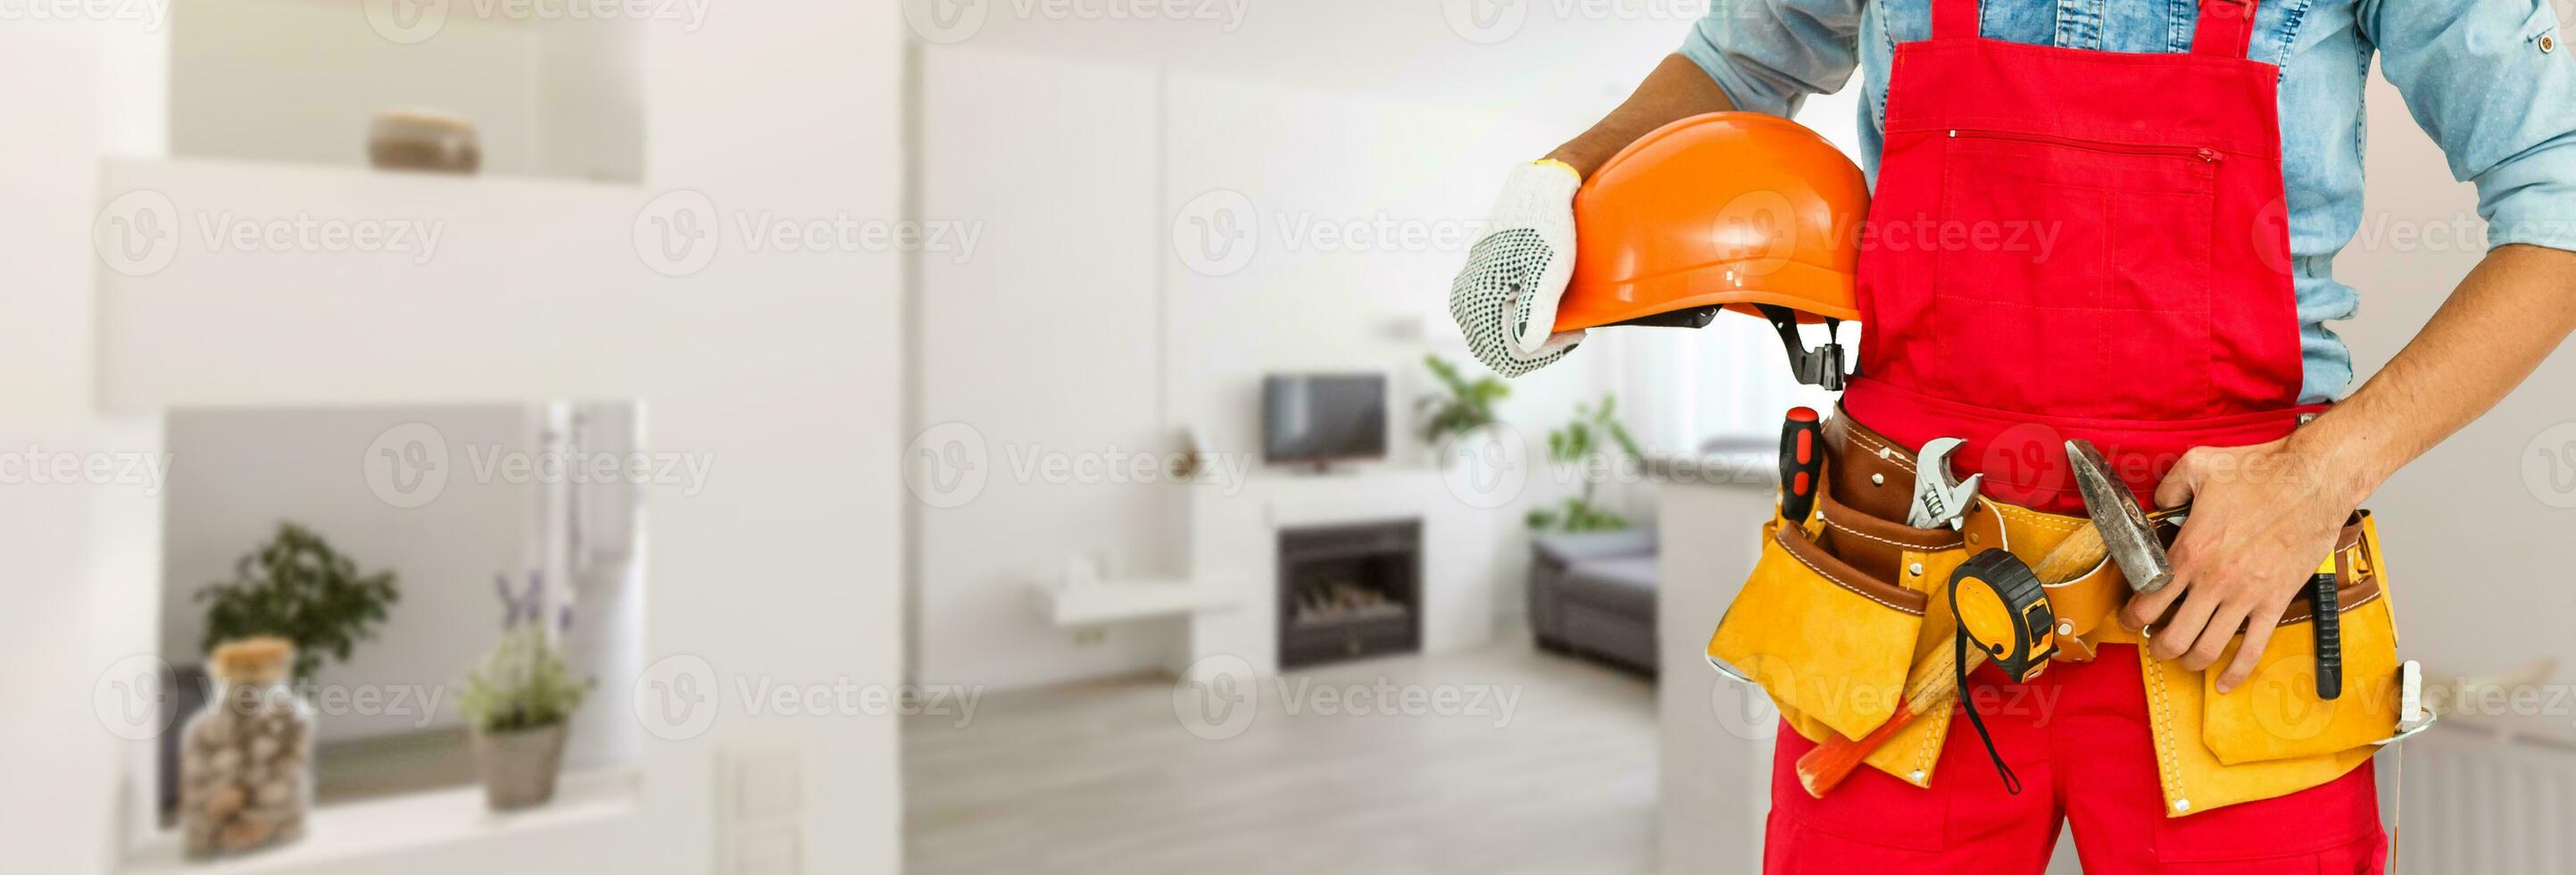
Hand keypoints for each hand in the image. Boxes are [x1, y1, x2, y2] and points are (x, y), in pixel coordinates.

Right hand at [1450, 160, 1585, 376]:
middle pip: (1498, 353)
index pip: (1507, 357)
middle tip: (1570, 329)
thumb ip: (1536, 310)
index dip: (1544, 353)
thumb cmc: (1546, 229)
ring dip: (1527, 338)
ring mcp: (1466, 293)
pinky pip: (1492, 321)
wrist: (1536, 193)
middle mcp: (1464, 302)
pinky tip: (1543, 308)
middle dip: (1535, 349)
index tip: (1574, 333)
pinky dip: (1518, 323)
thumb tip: (1525, 346)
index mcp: (1476, 301)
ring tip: (1561, 319)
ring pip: (1495, 339)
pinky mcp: (1475, 284)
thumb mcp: (1550, 271)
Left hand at [2119, 438, 2356, 692]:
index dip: (2130, 618)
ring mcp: (2245, 596)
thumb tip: (2158, 502)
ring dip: (2188, 661)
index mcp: (2189, 552)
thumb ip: (2168, 487)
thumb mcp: (2198, 465)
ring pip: (2207, 649)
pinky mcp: (2275, 602)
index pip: (2146, 601)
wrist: (2314, 478)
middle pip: (2173, 636)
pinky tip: (2224, 682)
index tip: (2128, 619)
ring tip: (2181, 656)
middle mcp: (2213, 581)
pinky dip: (2236, 672)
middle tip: (2152, 642)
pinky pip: (2253, 649)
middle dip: (2156, 646)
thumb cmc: (2260, 470)